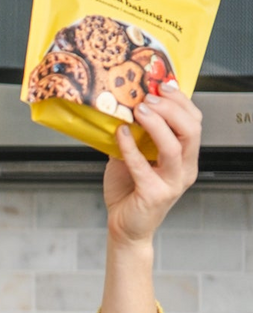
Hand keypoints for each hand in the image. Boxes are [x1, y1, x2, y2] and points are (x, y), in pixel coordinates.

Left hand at [103, 83, 201, 244]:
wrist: (123, 226)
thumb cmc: (128, 190)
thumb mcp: (131, 156)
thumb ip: (133, 135)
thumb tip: (119, 106)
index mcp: (185, 157)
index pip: (194, 123)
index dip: (181, 101)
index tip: (162, 85)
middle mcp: (185, 169)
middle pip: (191, 131)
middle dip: (171, 109)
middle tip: (148, 97)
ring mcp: (172, 182)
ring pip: (175, 147)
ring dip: (157, 124)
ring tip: (138, 110)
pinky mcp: (155, 194)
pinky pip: (144, 166)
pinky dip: (131, 147)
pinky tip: (120, 133)